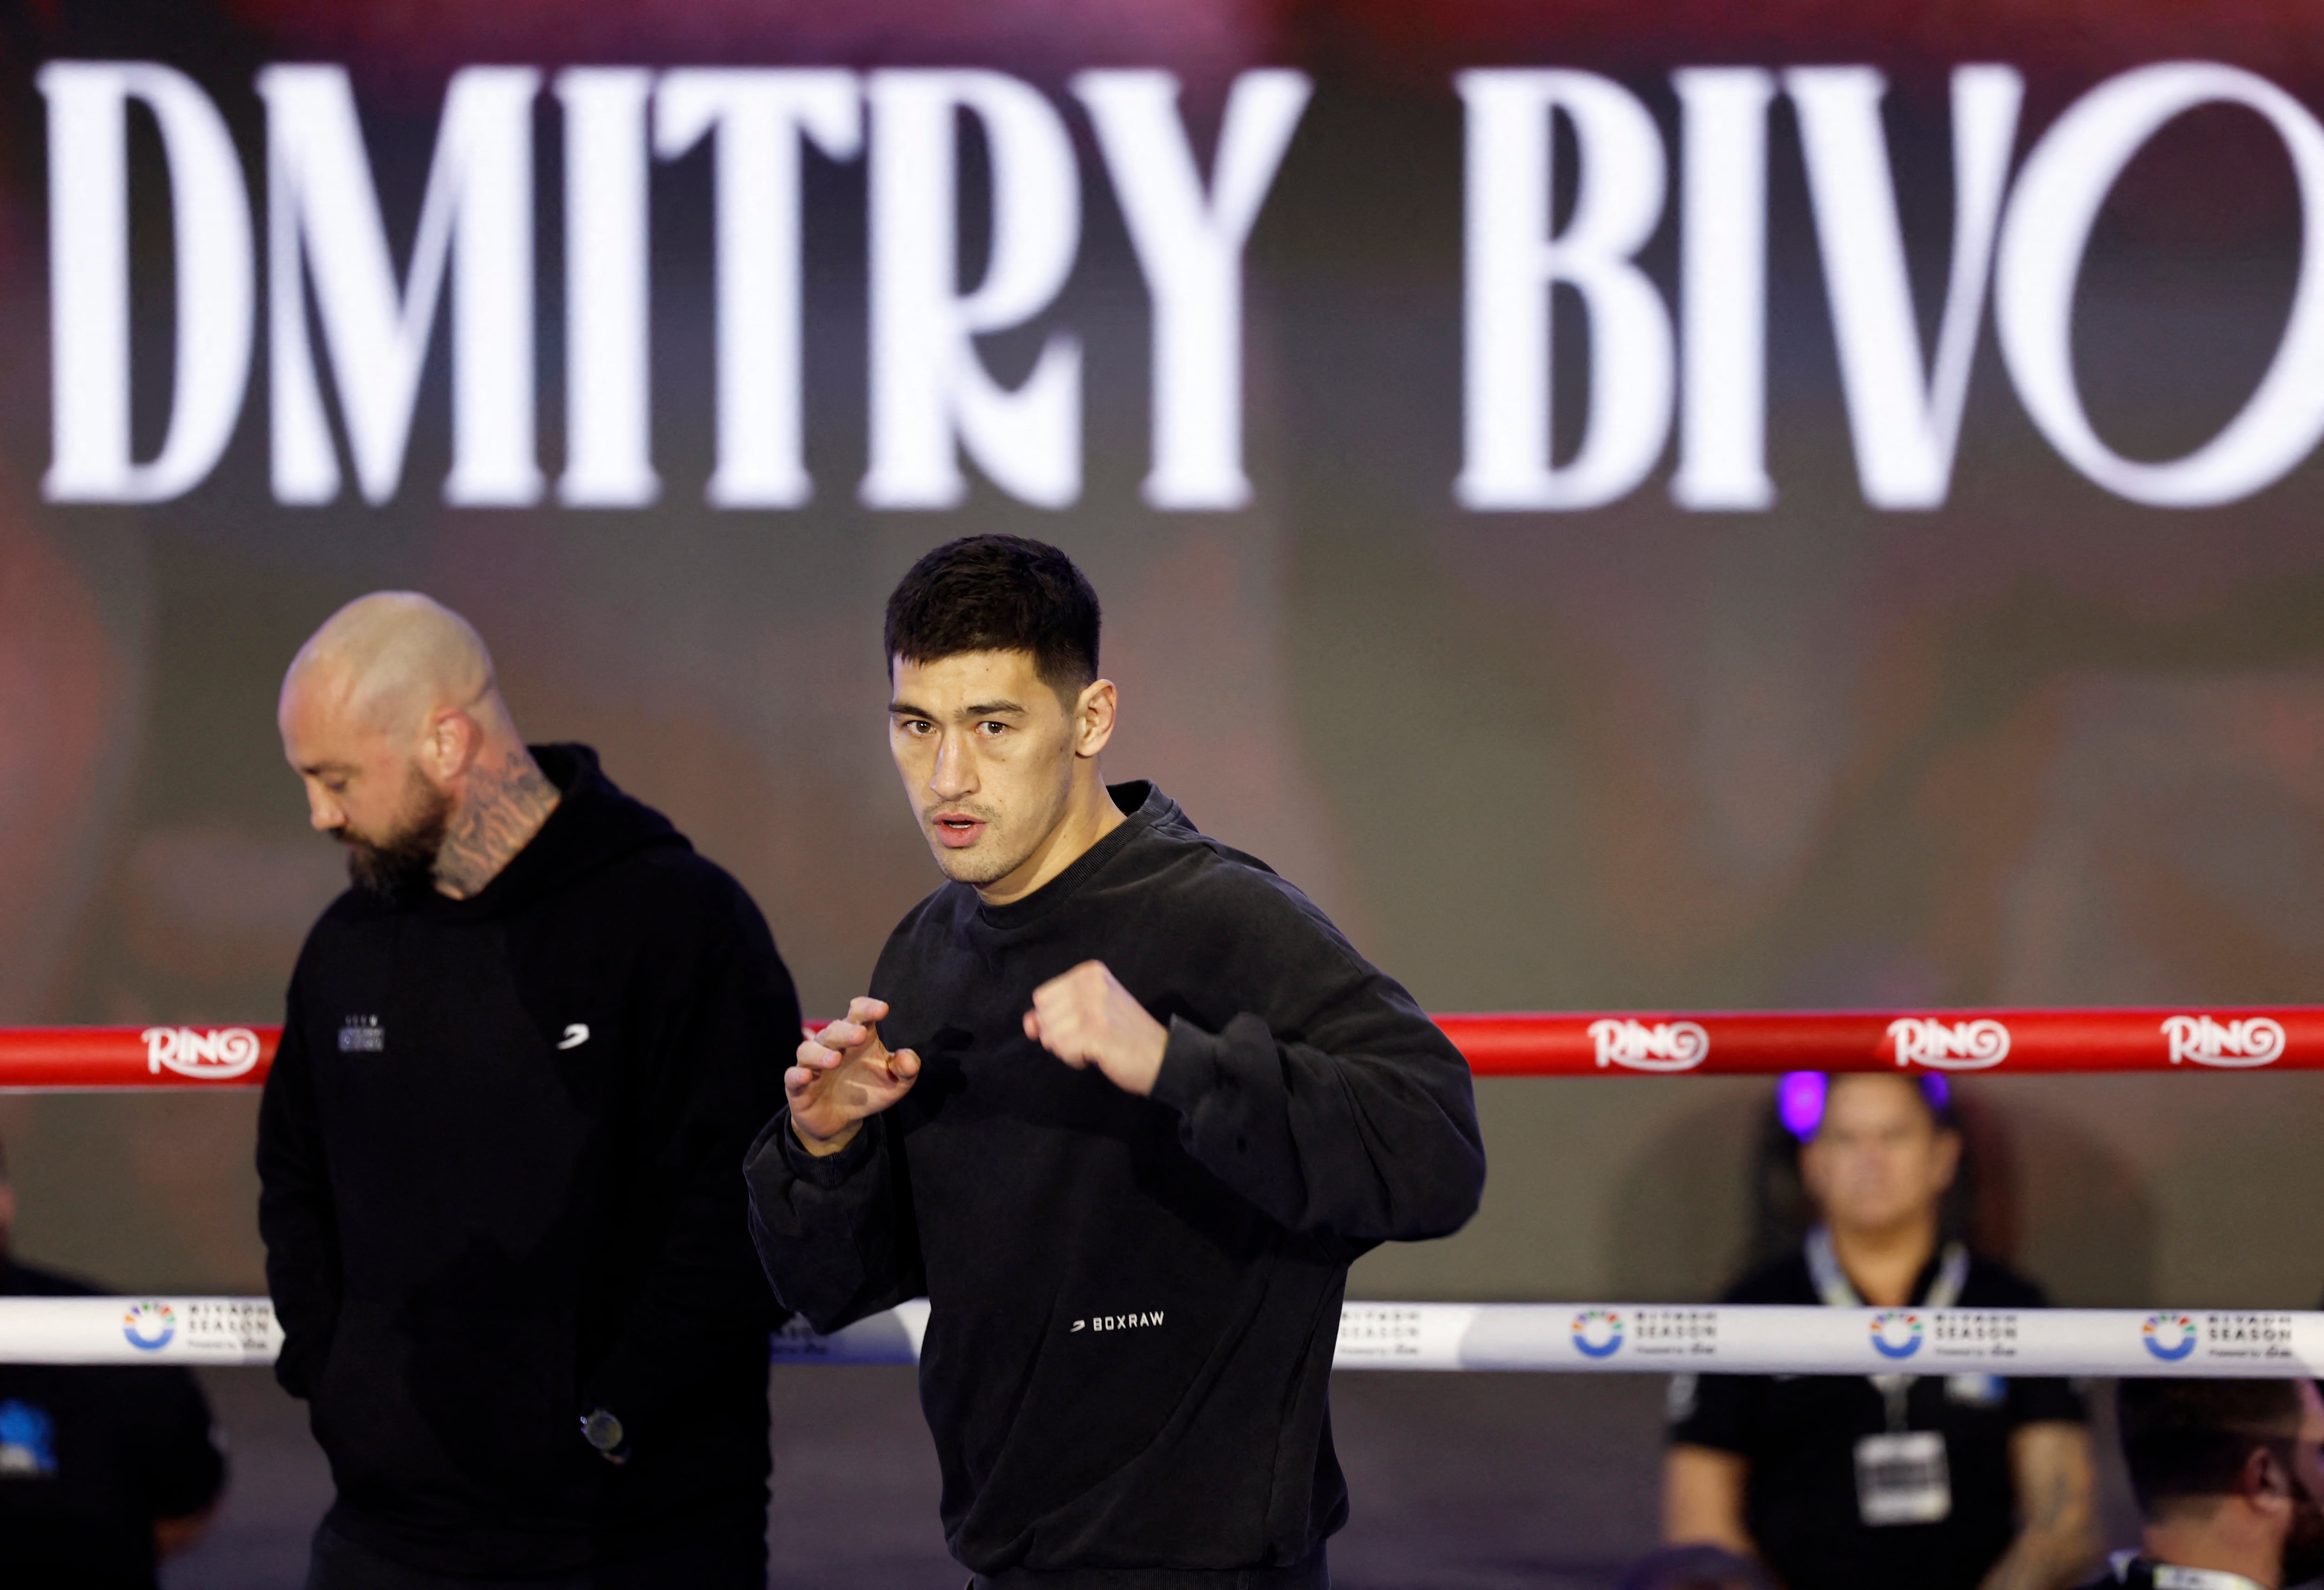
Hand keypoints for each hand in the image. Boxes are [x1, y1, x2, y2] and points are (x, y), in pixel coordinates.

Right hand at [789, 997, 921, 1155]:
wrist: (842, 1120)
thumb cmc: (868, 1091)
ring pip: (809, 1049)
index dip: (867, 1008)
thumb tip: (908, 1057)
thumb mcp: (895, 1083)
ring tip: (835, 1060)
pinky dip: (797, 1074)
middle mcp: (833, 1046)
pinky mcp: (798, 1086)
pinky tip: (806, 1075)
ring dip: (821, 1053)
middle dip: (846, 1031)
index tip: (882, 1009)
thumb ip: (906, 1069)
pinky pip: (792, 1076)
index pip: (859, 1014)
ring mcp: (813, 1065)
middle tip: (859, 1035)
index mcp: (858, 1037)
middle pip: (834, 1030)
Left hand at [1024, 961, 1168, 1096]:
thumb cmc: (1125, 1036)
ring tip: (1096, 1044)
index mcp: (1090, 973)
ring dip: (1069, 1048)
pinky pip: (1061, 1049)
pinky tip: (1097, 1054)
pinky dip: (1075, 1059)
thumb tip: (1028, 1023)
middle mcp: (1091, 984)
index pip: (1043, 997)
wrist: (1163, 1057)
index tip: (1086, 1023)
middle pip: (1043, 1015)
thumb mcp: (1088, 1013)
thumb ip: (1054, 1013)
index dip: (1058, 1018)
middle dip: (1060, 1034)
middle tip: (1092, 1036)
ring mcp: (1093, 1006)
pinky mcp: (1094, 1031)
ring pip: (1049, 1035)